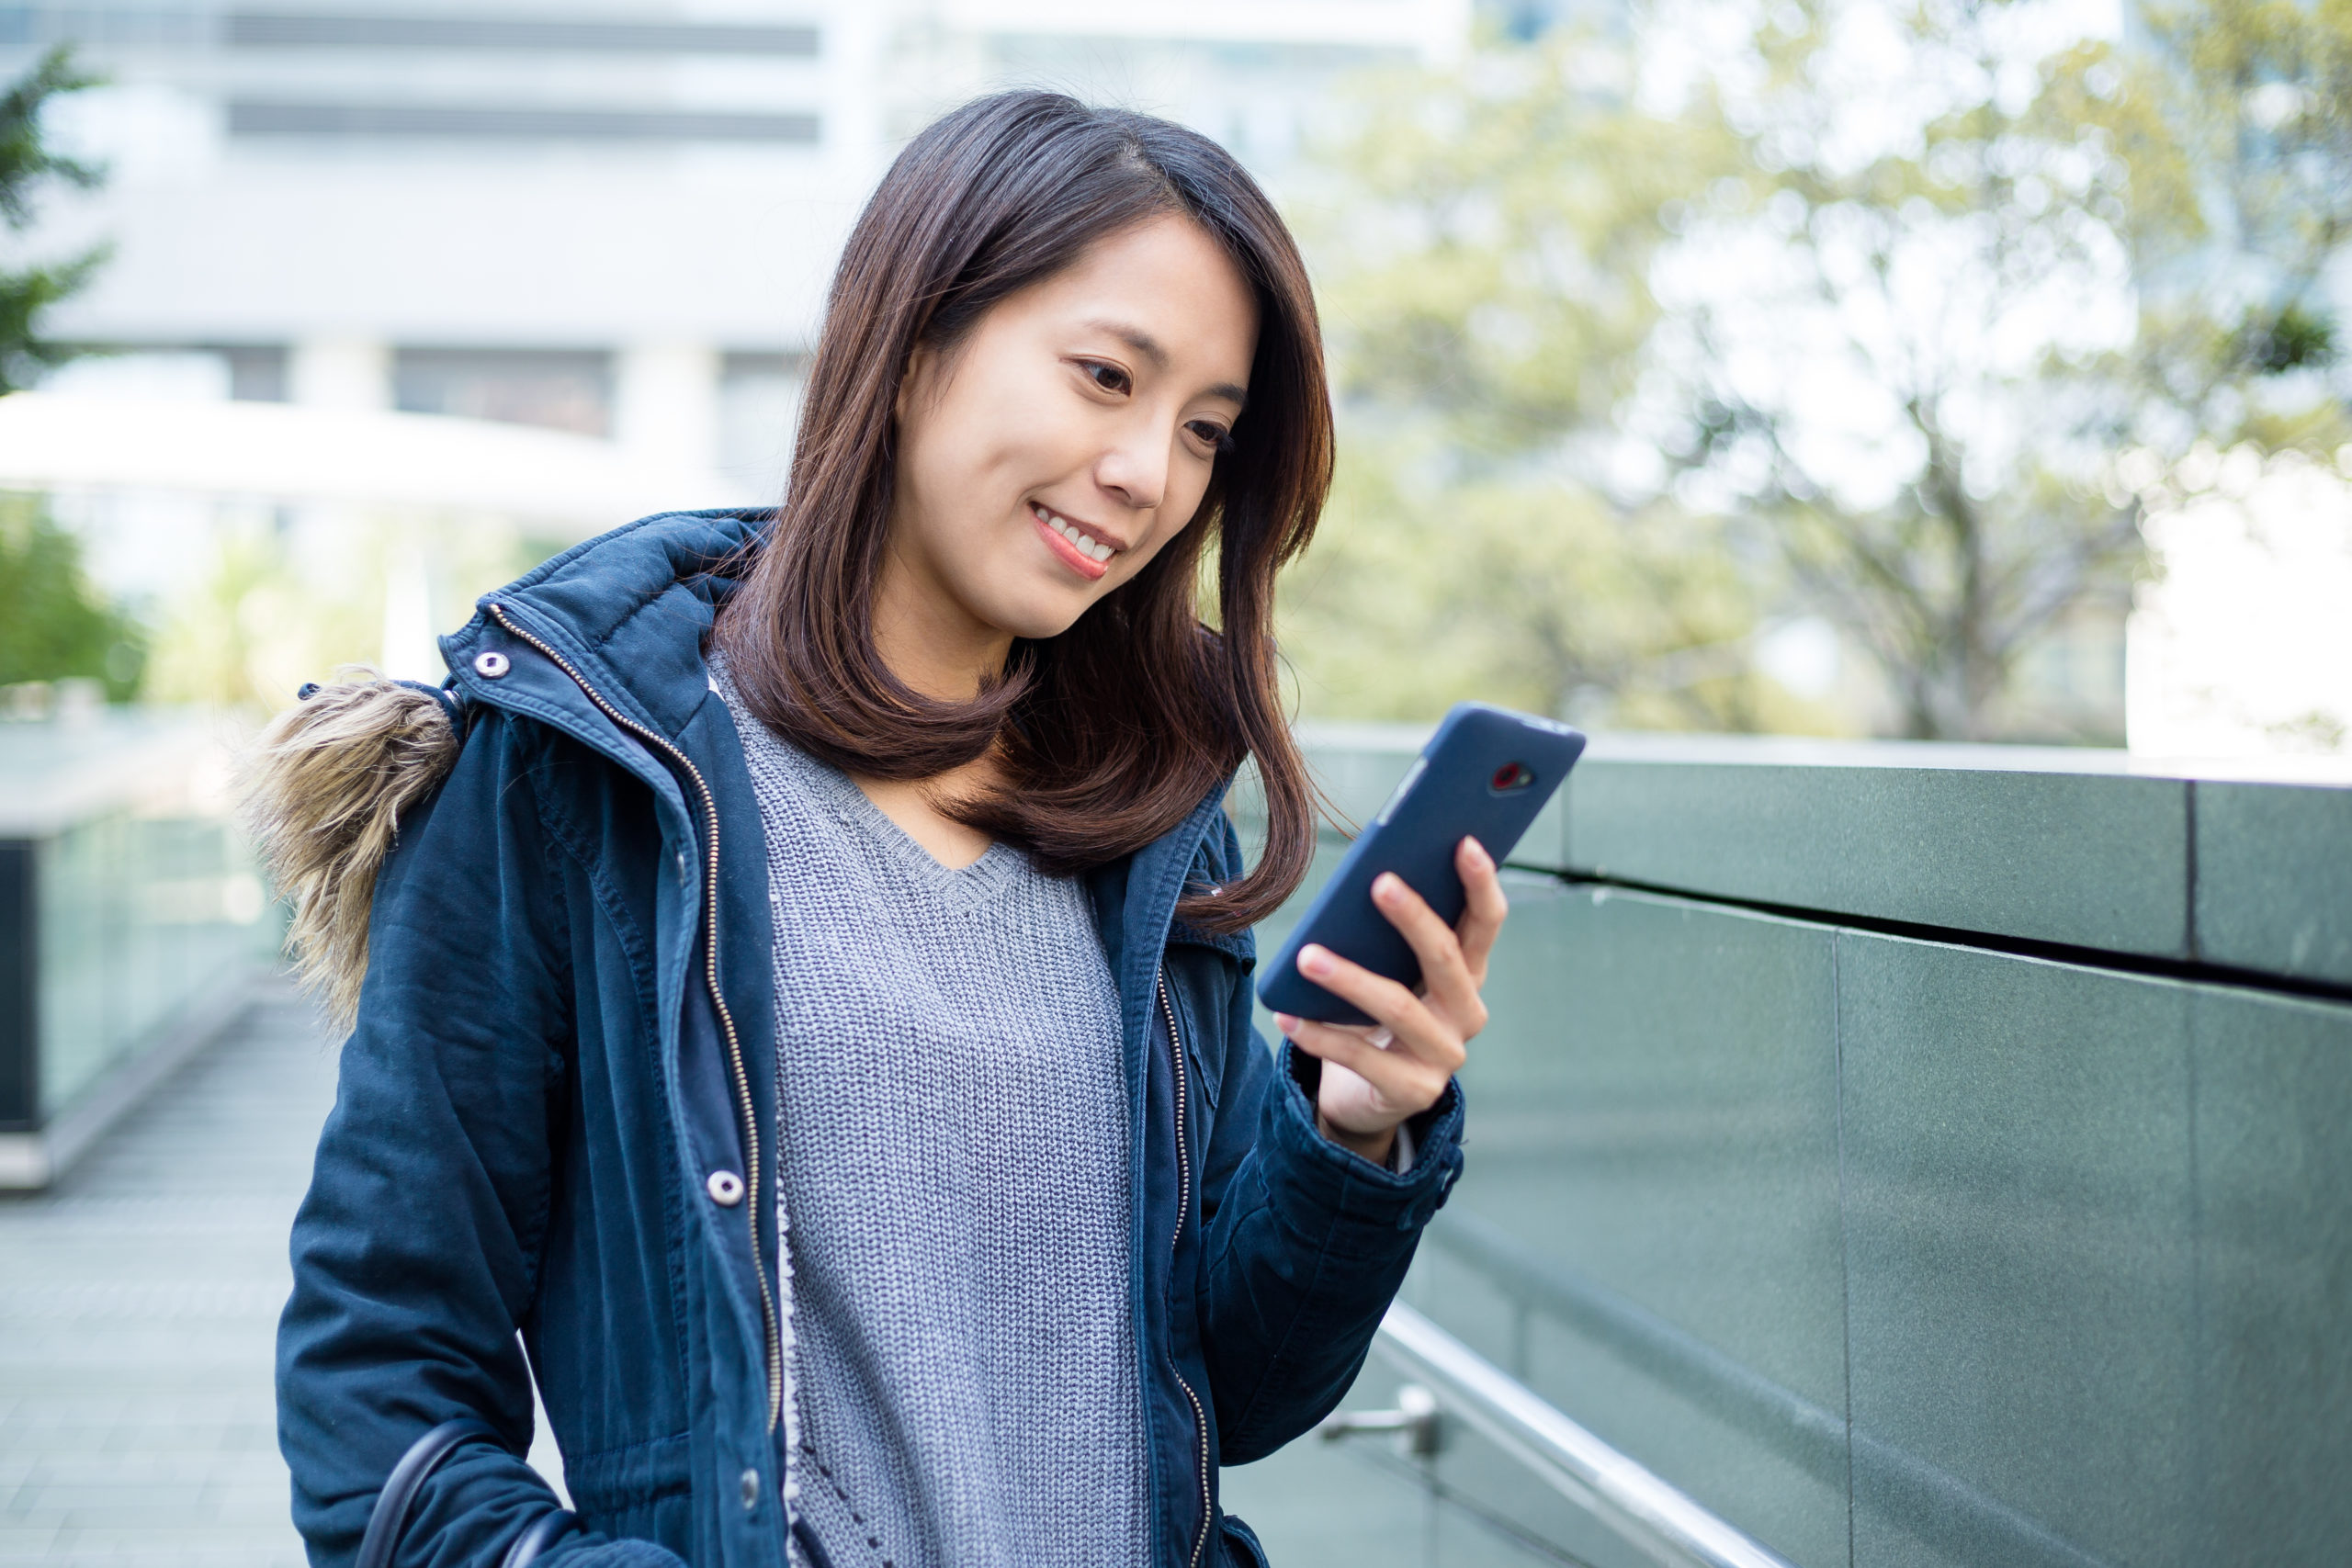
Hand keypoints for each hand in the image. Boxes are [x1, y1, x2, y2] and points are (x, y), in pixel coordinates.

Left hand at [1274, 836, 1507, 1165]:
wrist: (1370, 1095)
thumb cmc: (1378, 1016)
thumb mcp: (1391, 972)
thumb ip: (1388, 936)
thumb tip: (1363, 879)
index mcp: (1469, 973)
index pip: (1486, 921)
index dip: (1481, 882)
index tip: (1464, 842)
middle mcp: (1466, 1013)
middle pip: (1446, 958)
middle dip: (1414, 918)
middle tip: (1379, 883)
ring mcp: (1444, 1056)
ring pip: (1398, 1007)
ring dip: (1349, 978)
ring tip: (1307, 957)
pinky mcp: (1414, 1091)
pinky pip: (1361, 1057)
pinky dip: (1319, 1035)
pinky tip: (1287, 1016)